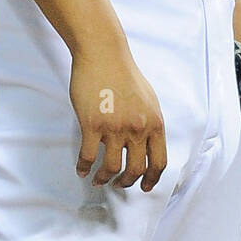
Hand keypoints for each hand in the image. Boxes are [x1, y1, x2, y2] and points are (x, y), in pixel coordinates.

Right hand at [69, 45, 166, 191]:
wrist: (103, 54)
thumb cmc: (124, 73)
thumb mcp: (148, 100)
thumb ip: (149, 123)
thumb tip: (147, 144)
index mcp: (154, 122)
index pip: (159, 161)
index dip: (153, 179)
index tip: (146, 186)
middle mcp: (137, 128)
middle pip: (137, 169)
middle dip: (127, 182)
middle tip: (119, 184)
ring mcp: (114, 127)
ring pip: (112, 167)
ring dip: (104, 178)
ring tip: (99, 179)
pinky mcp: (92, 124)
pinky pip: (88, 156)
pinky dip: (84, 167)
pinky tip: (82, 169)